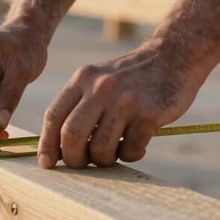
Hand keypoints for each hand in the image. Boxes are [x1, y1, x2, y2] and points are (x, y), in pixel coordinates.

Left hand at [37, 38, 201, 168]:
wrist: (173, 57)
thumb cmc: (131, 77)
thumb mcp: (99, 79)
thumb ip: (79, 105)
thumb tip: (58, 147)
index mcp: (83, 79)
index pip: (54, 116)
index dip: (46, 144)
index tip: (46, 163)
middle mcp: (101, 88)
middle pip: (72, 135)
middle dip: (73, 158)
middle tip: (82, 163)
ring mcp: (125, 101)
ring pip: (100, 148)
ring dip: (104, 160)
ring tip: (114, 152)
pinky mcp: (149, 114)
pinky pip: (130, 150)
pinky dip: (130, 155)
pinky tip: (137, 146)